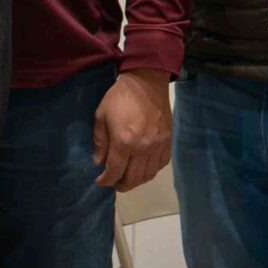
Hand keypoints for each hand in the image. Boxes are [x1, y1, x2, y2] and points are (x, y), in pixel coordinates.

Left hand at [93, 68, 172, 190]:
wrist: (147, 83)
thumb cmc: (119, 98)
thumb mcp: (101, 116)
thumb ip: (100, 142)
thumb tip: (99, 162)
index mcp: (124, 142)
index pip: (115, 171)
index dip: (106, 180)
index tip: (100, 181)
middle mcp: (143, 149)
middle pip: (133, 178)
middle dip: (121, 184)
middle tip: (114, 183)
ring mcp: (158, 146)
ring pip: (148, 175)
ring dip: (137, 181)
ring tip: (127, 178)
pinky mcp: (168, 142)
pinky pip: (160, 165)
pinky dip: (150, 171)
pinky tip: (142, 169)